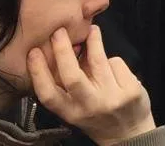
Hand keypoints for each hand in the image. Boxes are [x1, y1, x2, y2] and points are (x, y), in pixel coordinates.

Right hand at [27, 26, 155, 145]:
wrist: (128, 133)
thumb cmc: (97, 115)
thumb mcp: (76, 108)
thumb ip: (68, 86)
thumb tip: (66, 50)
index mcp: (71, 113)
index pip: (49, 95)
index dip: (38, 73)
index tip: (34, 52)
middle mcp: (90, 107)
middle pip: (73, 77)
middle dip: (63, 51)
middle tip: (59, 32)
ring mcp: (112, 99)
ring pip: (100, 62)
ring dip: (94, 42)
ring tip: (91, 30)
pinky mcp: (131, 91)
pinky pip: (117, 64)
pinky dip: (112, 61)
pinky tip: (112, 68)